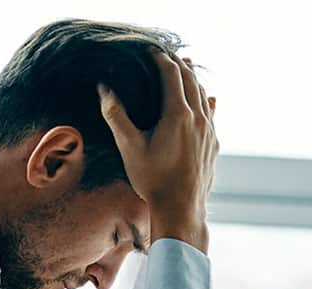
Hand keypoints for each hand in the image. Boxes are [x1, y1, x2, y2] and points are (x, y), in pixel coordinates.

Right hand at [97, 52, 218, 253]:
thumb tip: (104, 88)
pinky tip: (208, 99)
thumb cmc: (153, 180)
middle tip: (166, 56)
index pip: (171, 74)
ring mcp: (209, 131)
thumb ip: (116, 115)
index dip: (160, 59)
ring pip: (204, 94)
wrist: (181, 208)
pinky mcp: (213, 144)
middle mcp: (198, 118)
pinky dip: (205, 99)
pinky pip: (211, 113)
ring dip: (193, 79)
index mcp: (178, 114)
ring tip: (185, 69)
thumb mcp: (129, 147)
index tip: (151, 51)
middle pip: (191, 79)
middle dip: (178, 64)